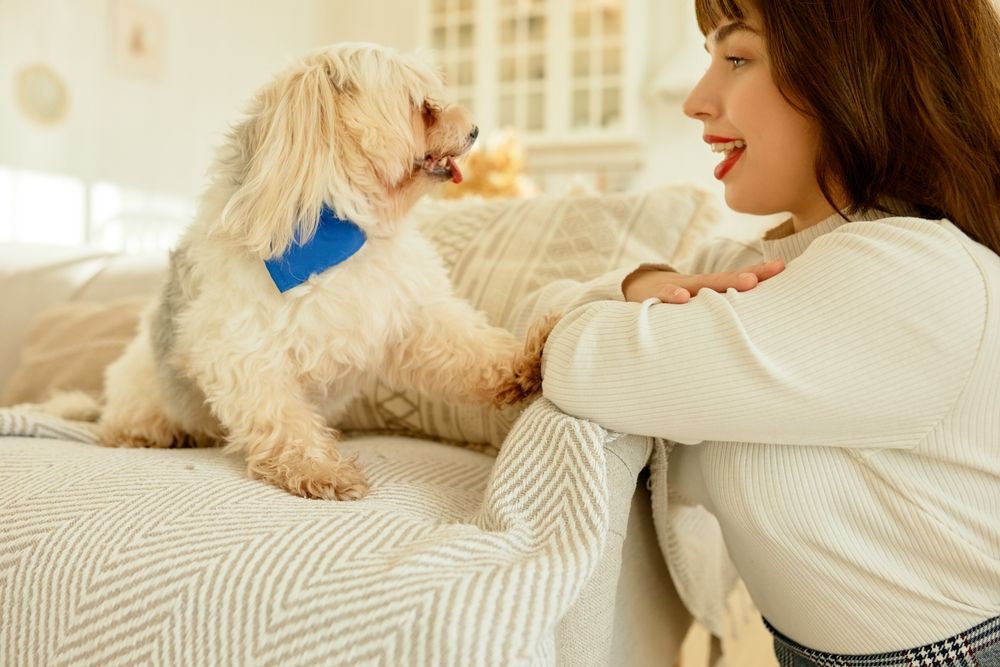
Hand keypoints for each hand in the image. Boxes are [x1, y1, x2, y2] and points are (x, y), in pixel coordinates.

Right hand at [622, 260, 784, 303]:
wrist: (636, 286)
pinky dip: (674, 295)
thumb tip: (747, 321)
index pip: (737, 279)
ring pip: (703, 285)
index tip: (783, 267)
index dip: (760, 273)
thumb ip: (717, 307)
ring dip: (725, 283)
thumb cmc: (673, 299)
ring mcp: (678, 288)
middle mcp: (697, 284)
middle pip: (727, 278)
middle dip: (751, 275)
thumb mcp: (696, 301)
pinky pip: (666, 296)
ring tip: (748, 282)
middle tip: (774, 271)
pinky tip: (682, 298)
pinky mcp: (656, 296)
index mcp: (708, 287)